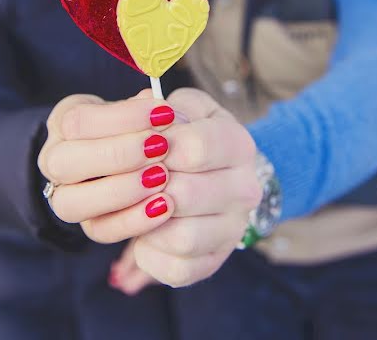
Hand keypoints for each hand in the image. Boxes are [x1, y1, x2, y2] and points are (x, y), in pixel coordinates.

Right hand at [37, 93, 177, 243]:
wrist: (121, 158)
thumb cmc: (130, 126)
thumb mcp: (132, 108)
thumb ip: (142, 109)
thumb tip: (159, 107)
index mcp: (63, 123)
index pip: (78, 121)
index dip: (123, 117)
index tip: (163, 113)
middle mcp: (53, 162)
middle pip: (65, 163)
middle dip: (118, 155)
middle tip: (161, 147)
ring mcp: (64, 197)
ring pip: (72, 203)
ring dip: (122, 190)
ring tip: (162, 177)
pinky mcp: (87, 225)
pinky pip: (100, 231)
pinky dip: (134, 220)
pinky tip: (165, 205)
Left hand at [123, 88, 261, 289]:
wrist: (212, 171)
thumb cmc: (187, 134)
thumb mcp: (182, 108)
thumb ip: (164, 107)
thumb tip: (143, 110)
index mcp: (238, 144)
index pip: (195, 147)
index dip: (155, 146)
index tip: (141, 144)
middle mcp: (245, 190)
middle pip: (184, 195)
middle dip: (145, 186)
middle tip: (131, 177)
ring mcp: (232, 229)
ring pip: (182, 237)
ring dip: (146, 222)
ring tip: (136, 205)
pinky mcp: (213, 261)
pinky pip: (177, 270)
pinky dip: (151, 254)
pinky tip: (144, 233)